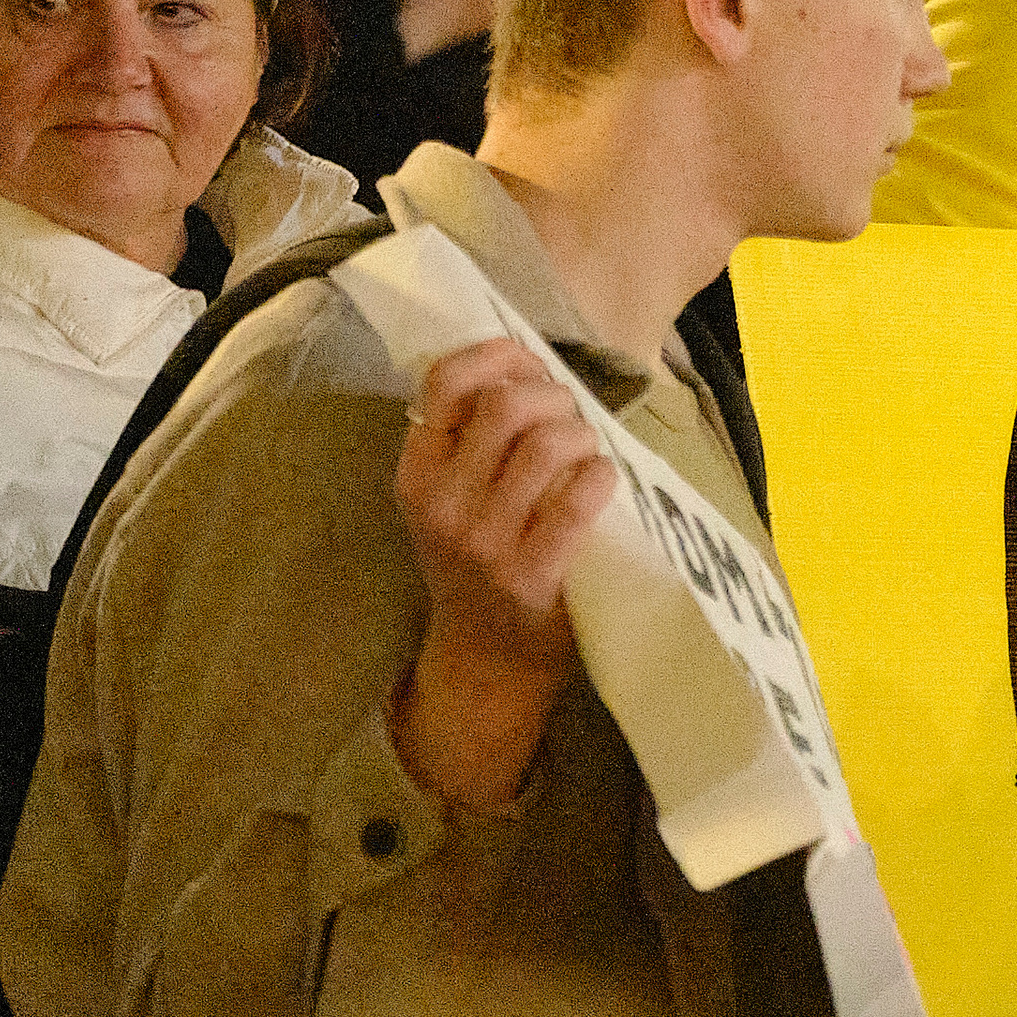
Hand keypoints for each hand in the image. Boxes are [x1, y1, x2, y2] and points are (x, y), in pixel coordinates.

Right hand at [389, 342, 614, 811]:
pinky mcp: (533, 575)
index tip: (526, 365)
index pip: (443, 383)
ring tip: (587, 448)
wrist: (487, 659)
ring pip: (545, 444)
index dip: (495, 356)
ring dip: (581, 432)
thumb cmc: (479, 562)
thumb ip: (469, 440)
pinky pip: (578, 498)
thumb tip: (523, 364)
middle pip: (505, 405)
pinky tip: (600, 478)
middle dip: (552, 394)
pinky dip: (600, 474)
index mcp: (416, 476)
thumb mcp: (449, 501)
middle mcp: (442, 506)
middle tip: (569, 414)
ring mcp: (486, 544)